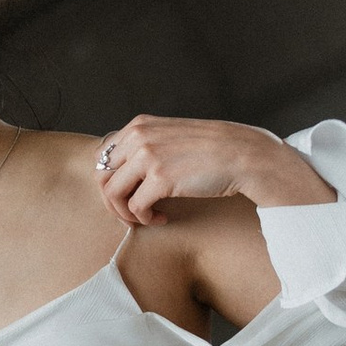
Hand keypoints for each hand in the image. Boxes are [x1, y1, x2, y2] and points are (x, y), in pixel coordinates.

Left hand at [94, 115, 328, 226]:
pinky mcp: (160, 179)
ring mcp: (148, 157)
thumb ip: (147, 146)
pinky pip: (135, 208)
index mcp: (138, 126)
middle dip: (112, 201)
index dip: (110, 181)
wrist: (243, 154)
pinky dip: (145, 220)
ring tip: (147, 218)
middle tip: (131, 214)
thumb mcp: (172, 136)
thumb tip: (123, 172)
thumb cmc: (212, 150)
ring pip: (113, 194)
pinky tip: (162, 219)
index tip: (127, 196)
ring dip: (126, 213)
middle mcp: (138, 137)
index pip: (102, 157)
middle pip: (101, 176)